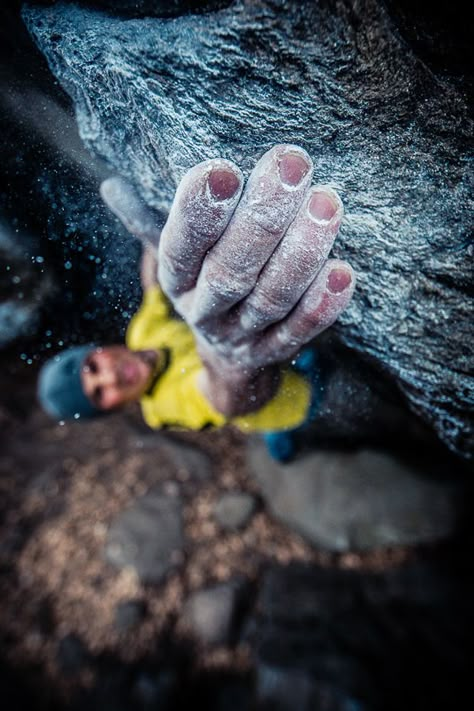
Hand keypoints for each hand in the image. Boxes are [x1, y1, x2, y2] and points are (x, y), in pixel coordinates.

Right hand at [158, 144, 354, 369]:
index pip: (180, 247)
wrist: (226, 355)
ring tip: (326, 203)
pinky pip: (297, 333)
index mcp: (177, 279)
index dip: (198, 212)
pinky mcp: (274, 352)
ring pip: (269, 299)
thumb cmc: (206, 280)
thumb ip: (150, 220)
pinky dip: (320, 305)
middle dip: (261, 219)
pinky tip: (342, 271)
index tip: (222, 169)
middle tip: (292, 166)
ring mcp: (241, 335)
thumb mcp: (178, 254)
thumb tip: (110, 188)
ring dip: (299, 254)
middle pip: (230, 271)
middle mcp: (204, 310)